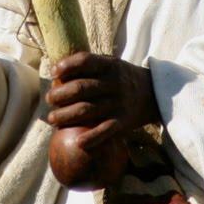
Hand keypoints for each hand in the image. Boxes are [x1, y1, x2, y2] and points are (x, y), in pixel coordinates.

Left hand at [45, 52, 159, 148]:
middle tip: (49, 99)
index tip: (54, 72)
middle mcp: (115, 83)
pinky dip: (91, 138)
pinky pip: (105, 131)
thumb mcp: (112, 65)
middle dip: (60, 95)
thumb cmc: (123, 79)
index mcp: (110, 66)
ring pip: (87, 110)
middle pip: (81, 88)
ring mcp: (119, 103)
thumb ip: (89, 66)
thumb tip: (56, 71)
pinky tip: (78, 142)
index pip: (85, 61)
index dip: (67, 66)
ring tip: (52, 119)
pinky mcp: (124, 121)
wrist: (154, 94)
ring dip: (65, 116)